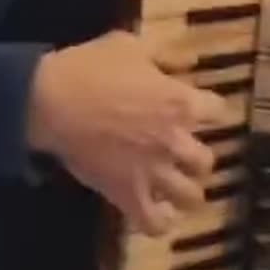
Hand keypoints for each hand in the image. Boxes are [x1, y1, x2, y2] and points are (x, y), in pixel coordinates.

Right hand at [28, 31, 221, 235]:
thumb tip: (188, 60)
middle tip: (183, 156)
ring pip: (190, 198)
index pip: (219, 111)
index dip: (211, 110)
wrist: (50, 102)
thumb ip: (163, 54)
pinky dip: (159, 223)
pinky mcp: (126, 195)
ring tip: (174, 189)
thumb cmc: (89, 69)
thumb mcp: (130, 45)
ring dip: (185, 192)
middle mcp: (174, 142)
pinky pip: (154, 224)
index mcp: (180, 103)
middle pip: (207, 162)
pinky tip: (157, 215)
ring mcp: (152, 173)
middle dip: (197, 159)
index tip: (201, 111)